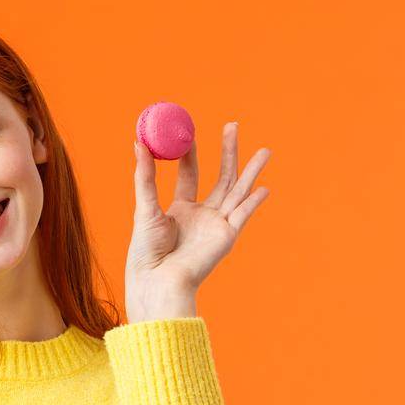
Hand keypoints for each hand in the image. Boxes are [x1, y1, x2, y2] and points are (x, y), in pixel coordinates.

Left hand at [126, 121, 269, 320]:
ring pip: (238, 191)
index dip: (191, 153)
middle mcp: (202, 216)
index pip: (190, 175)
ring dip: (251, 171)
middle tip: (234, 125)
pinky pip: (242, 215)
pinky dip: (253, 202)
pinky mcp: (226, 237)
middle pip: (221, 178)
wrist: (157, 279)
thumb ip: (145, 176)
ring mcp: (216, 226)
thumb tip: (139, 143)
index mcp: (181, 210)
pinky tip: (264, 188)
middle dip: (229, 152)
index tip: (191, 131)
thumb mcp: (144, 207)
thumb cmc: (146, 250)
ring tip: (265, 150)